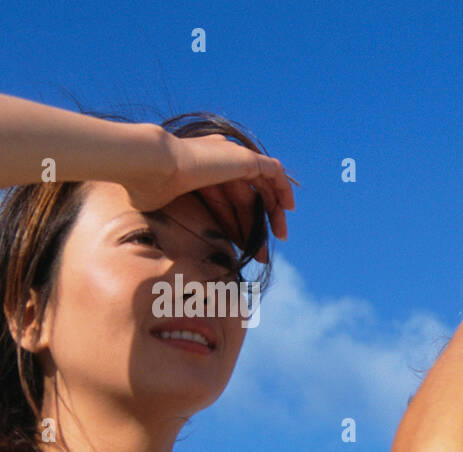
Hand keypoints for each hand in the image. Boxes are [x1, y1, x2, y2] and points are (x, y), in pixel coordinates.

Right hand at [122, 129, 295, 263]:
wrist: (152, 165)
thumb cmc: (148, 188)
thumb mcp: (168, 209)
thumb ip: (181, 220)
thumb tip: (184, 253)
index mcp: (201, 174)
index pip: (228, 205)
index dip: (238, 230)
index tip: (245, 253)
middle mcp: (218, 164)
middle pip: (247, 201)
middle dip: (256, 230)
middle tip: (262, 256)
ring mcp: (232, 158)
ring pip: (263, 189)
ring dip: (273, 215)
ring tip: (279, 238)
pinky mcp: (245, 158)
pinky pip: (274, 172)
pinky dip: (283, 188)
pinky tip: (288, 210)